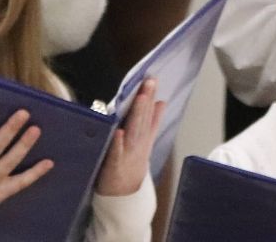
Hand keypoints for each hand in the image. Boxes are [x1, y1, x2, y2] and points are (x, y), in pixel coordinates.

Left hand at [95, 78, 164, 196]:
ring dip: (137, 115)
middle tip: (149, 82)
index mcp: (144, 137)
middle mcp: (137, 144)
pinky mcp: (114, 166)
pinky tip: (119, 131)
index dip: (151, 96)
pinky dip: (118, 143)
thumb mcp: (146, 142)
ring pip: (133, 131)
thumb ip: (153, 122)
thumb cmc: (131, 165)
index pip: (148, 113)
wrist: (125, 196)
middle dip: (146, 100)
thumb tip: (161, 102)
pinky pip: (116, 153)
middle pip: (142, 119)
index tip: (152, 78)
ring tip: (140, 98)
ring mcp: (127, 154)